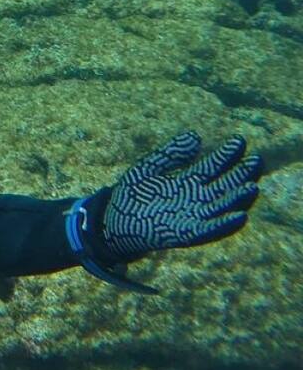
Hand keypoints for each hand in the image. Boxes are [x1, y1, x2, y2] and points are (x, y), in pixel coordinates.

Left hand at [101, 131, 262, 261]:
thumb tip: (195, 135)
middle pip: (225, 186)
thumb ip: (171, 153)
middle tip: (256, 159)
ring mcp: (194, 216)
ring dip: (239, 199)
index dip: (226, 155)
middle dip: (241, 174)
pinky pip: (210, 230)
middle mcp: (196, 199)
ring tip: (252, 185)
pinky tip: (239, 216)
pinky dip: (225, 224)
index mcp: (188, 181)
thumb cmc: (132, 194)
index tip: (239, 141)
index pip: (213, 166)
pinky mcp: (188, 233)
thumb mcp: (149, 167)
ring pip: (223, 207)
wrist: (114, 221)